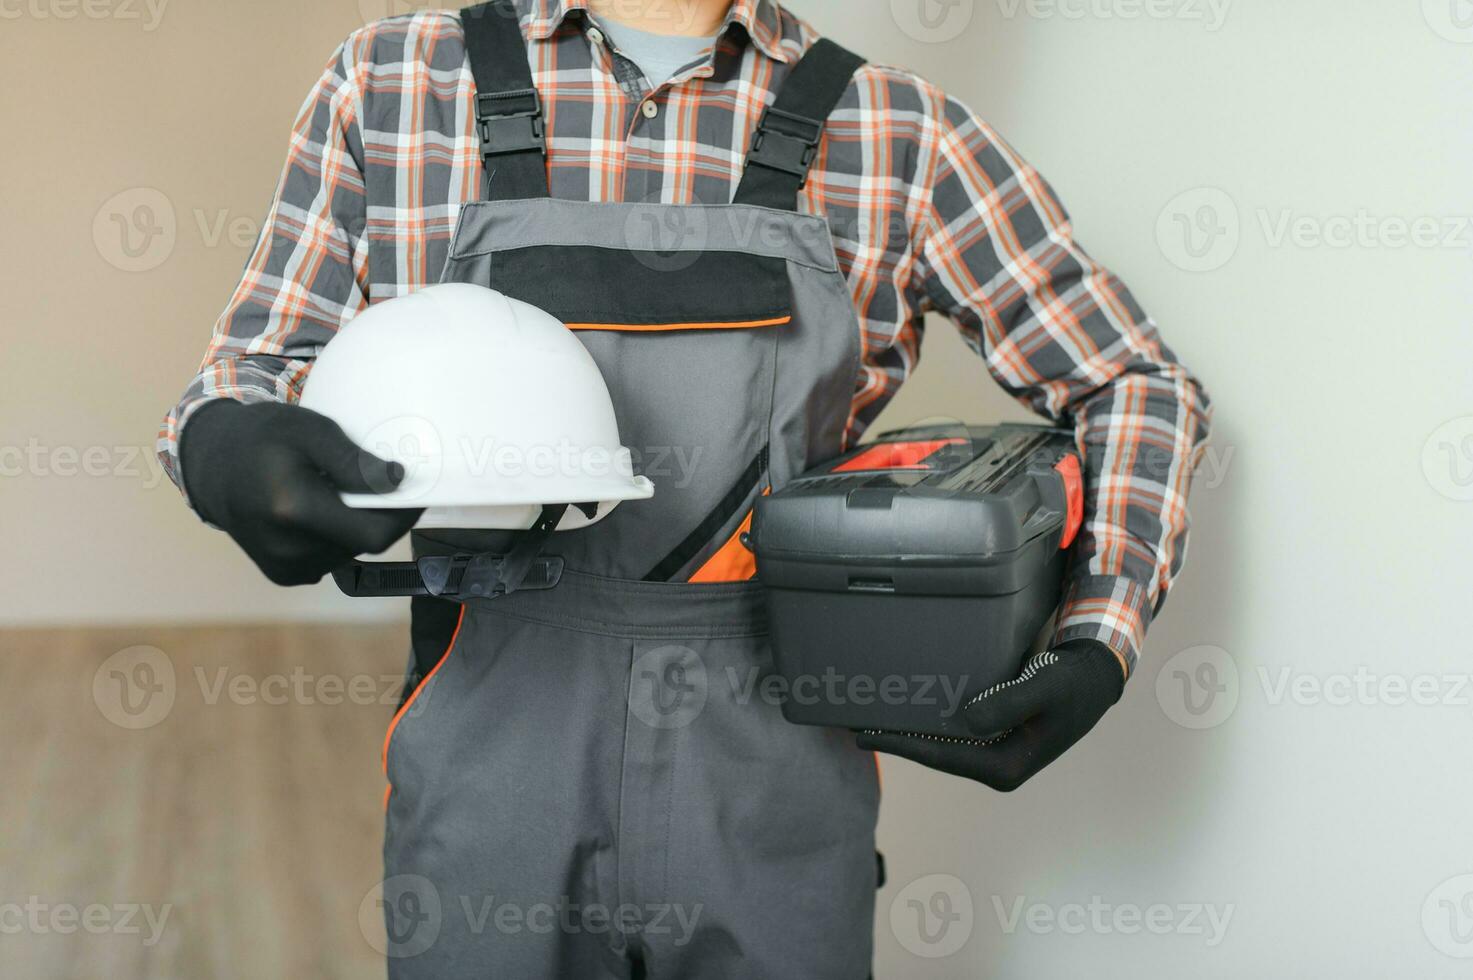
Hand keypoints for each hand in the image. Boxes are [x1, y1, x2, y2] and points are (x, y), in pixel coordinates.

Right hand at [179, 400, 421, 585]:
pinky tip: (319, 510)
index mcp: (293, 511)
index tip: (416, 489)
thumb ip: (355, 460)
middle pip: (365, 542)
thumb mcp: (311, 431)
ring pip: (351, 551)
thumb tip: (398, 482)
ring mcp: (285, 567)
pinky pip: (332, 558)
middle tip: (375, 480)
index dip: (404, 515)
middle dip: (379, 514)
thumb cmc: (263, 438)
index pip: (376, 534)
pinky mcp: (284, 574)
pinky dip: (337, 536)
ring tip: (335, 490)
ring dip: (356, 524)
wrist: (213, 465)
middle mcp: (288, 549)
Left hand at [857, 639, 1124, 791]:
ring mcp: (993, 751)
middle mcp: (995, 765)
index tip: (863, 734)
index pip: (940, 757)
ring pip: (940, 743)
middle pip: (934, 754)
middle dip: (896, 740)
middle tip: (852, 723)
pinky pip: (952, 730)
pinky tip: (905, 705)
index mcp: (1005, 767)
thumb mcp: (1044, 690)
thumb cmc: (1072, 684)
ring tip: (869, 715)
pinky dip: (927, 720)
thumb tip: (966, 721)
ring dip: (908, 730)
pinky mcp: (993, 735)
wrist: (1094, 677)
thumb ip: (1007, 704)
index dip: (900, 745)